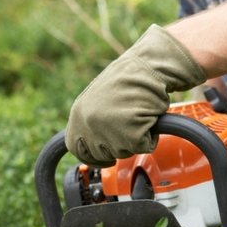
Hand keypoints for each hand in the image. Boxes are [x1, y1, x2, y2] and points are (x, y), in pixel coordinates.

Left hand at [65, 24, 205, 166]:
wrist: (148, 67)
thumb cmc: (127, 80)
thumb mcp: (96, 99)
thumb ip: (89, 121)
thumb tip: (87, 143)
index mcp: (78, 115)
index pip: (77, 149)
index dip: (92, 157)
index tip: (105, 159)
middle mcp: (89, 124)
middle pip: (101, 154)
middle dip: (116, 147)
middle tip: (127, 129)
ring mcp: (109, 131)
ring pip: (123, 152)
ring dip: (133, 141)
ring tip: (137, 116)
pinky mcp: (131, 135)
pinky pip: (143, 146)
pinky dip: (150, 137)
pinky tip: (148, 118)